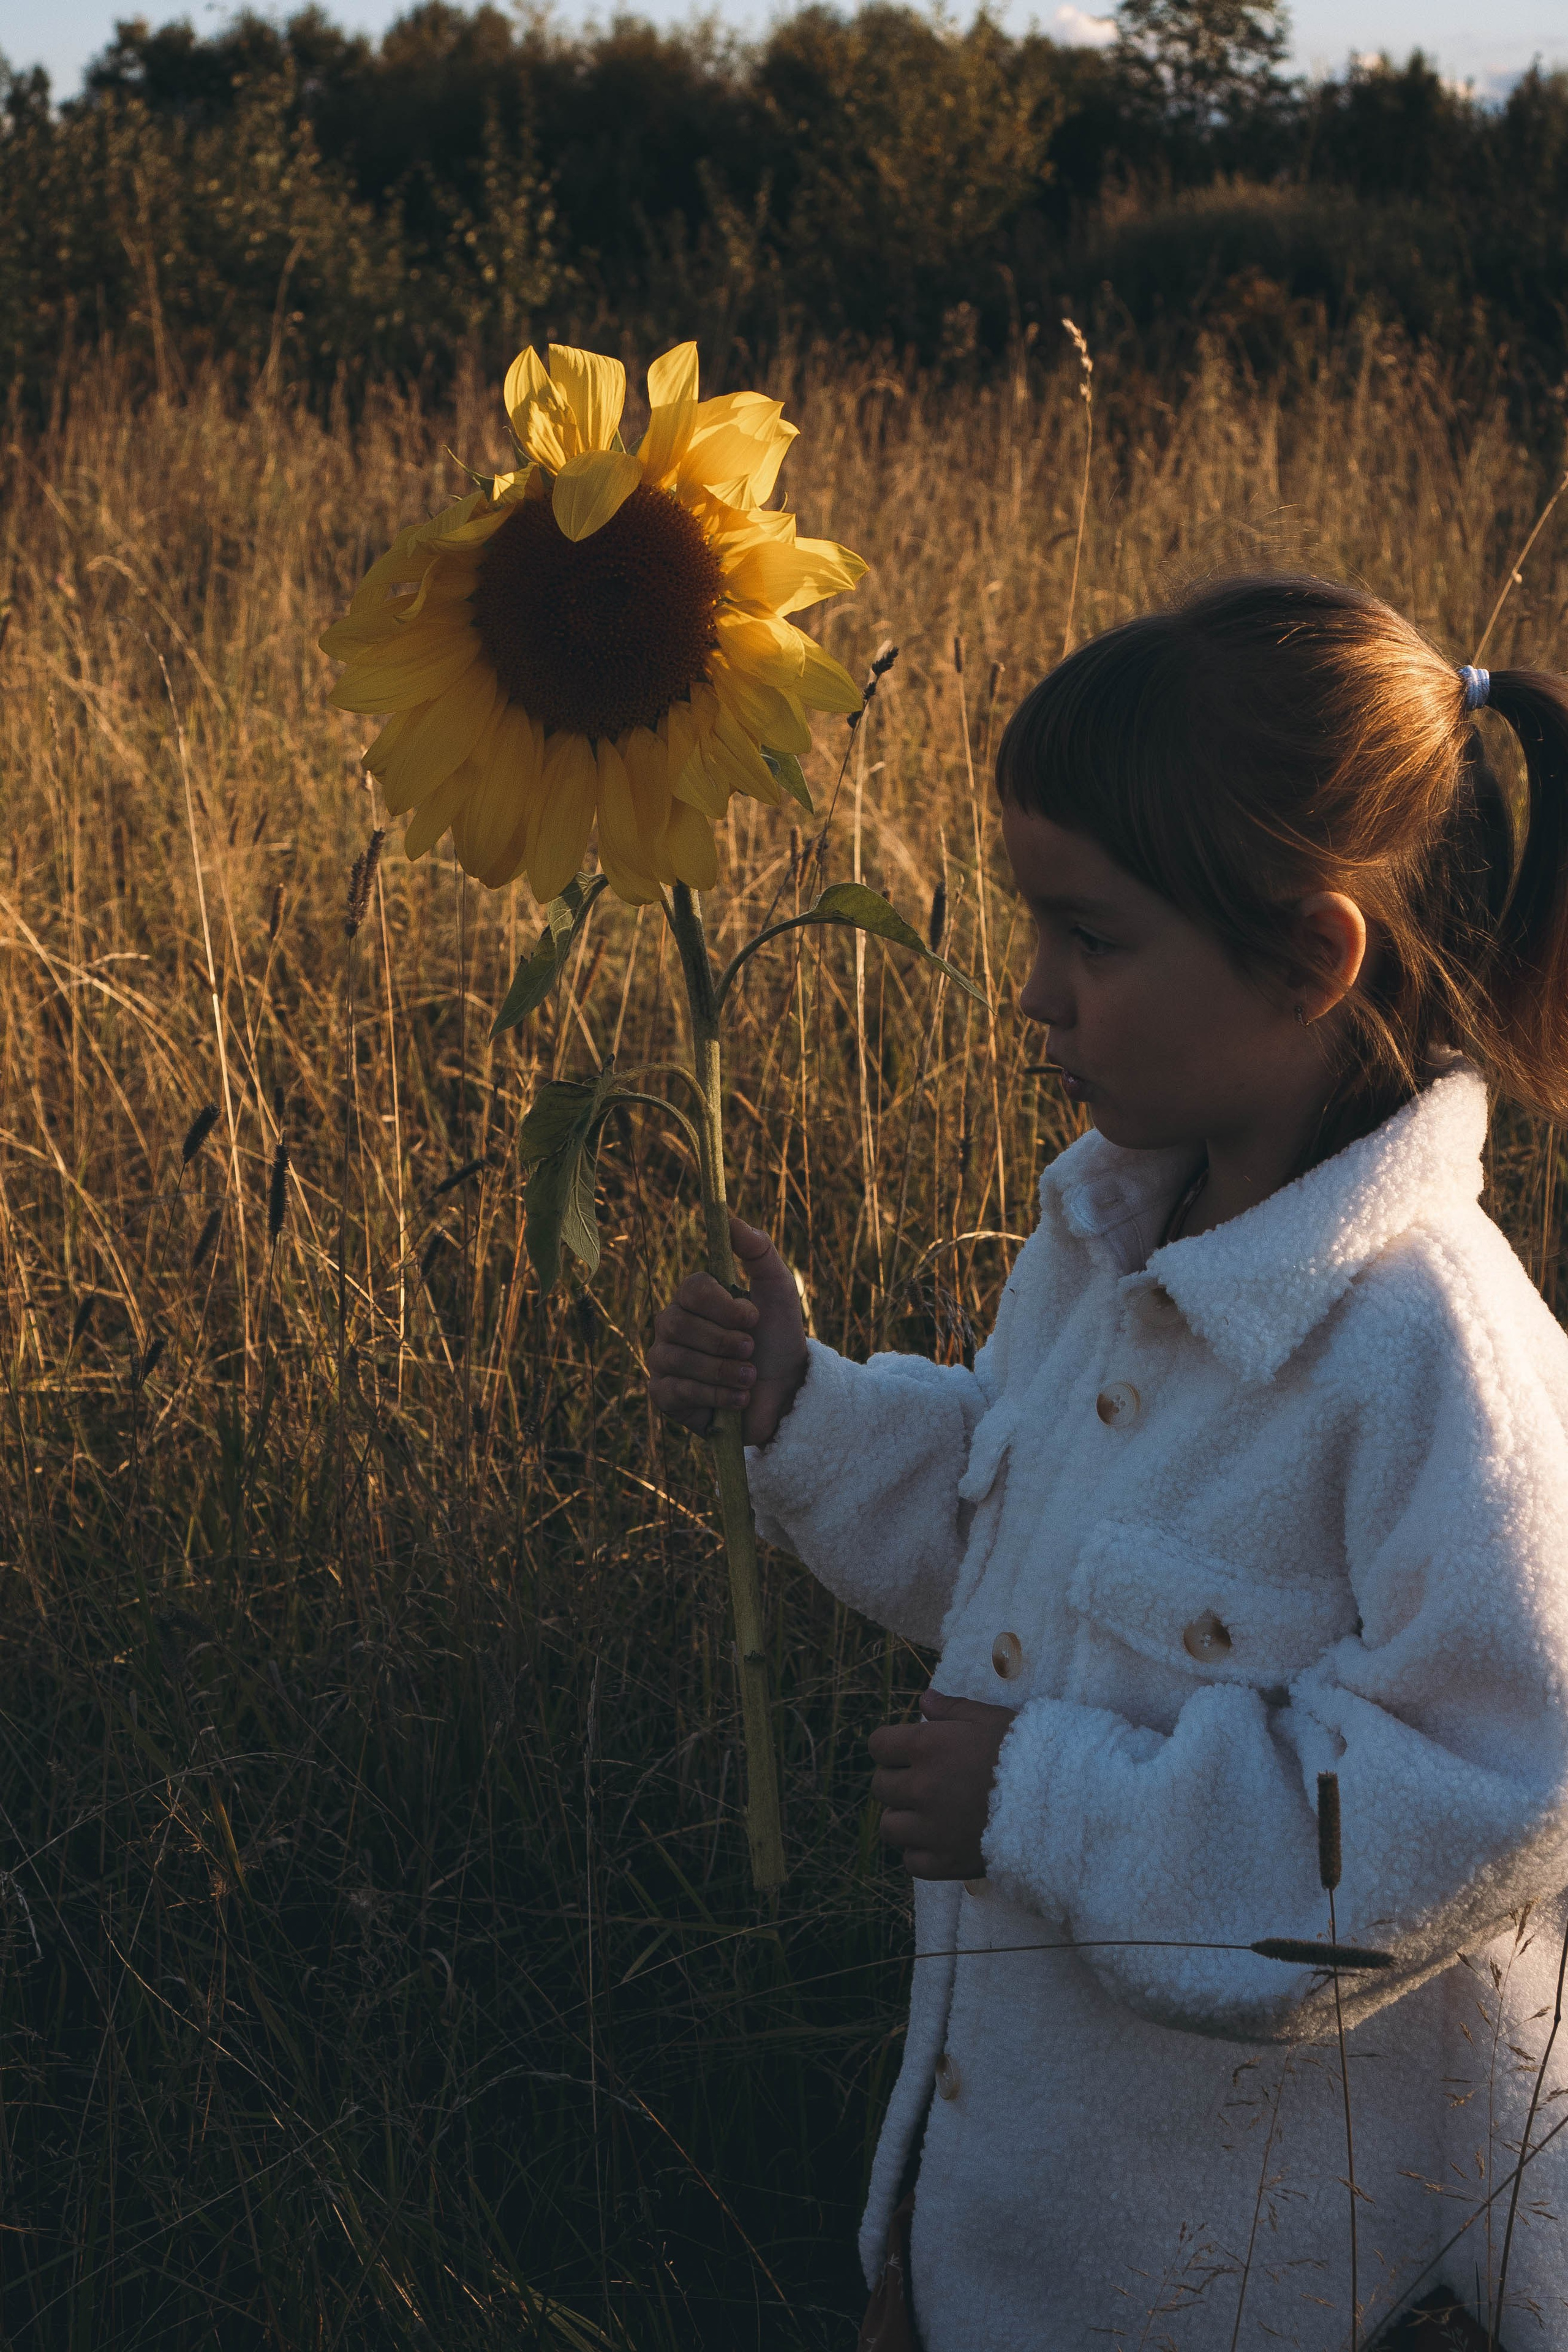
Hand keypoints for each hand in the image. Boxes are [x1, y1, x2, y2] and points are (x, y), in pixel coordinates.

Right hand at [649, 1215, 808, 1448]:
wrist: (785, 1393)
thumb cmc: (778, 1339)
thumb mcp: (777, 1290)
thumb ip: (758, 1251)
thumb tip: (730, 1218)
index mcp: (695, 1297)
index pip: (690, 1289)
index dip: (722, 1305)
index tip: (754, 1317)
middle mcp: (672, 1324)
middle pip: (678, 1323)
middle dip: (724, 1342)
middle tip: (751, 1351)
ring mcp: (664, 1359)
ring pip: (676, 1358)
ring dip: (724, 1372)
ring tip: (749, 1378)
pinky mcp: (664, 1395)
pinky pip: (674, 1391)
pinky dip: (713, 1396)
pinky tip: (737, 1400)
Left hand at [868, 1687, 1016, 1879]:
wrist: (1060, 1800)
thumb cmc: (1025, 1752)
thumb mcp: (989, 1718)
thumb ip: (951, 1709)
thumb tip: (924, 1700)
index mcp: (926, 1747)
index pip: (878, 1746)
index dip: (890, 1747)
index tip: (905, 1752)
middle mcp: (921, 1788)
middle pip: (880, 1787)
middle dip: (896, 1780)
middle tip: (921, 1780)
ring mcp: (931, 1829)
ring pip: (889, 1827)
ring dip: (903, 1818)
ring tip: (927, 1813)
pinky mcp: (946, 1862)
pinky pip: (911, 1862)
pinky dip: (919, 1853)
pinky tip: (938, 1840)